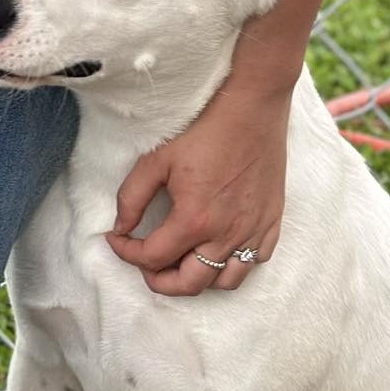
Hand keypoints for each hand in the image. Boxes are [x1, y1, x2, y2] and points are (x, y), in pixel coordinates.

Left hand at [106, 74, 290, 295]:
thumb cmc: (205, 129)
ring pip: (224, 282)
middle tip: (146, 266)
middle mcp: (226, 234)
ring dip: (198, 279)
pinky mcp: (271, 223)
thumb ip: (131, 198)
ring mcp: (252, 232)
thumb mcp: (156, 159)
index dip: (126, 253)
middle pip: (188, 284)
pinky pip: (255, 262)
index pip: (152, 258)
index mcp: (194, 219)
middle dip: (160, 281)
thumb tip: (121, 227)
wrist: (253, 107)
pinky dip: (234, 265)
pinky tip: (219, 248)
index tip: (117, 240)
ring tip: (183, 262)